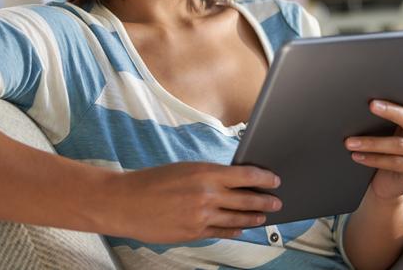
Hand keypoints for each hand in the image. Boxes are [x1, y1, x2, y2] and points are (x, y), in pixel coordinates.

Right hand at [104, 162, 281, 242]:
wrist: (125, 202)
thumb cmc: (154, 181)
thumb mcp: (186, 169)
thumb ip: (211, 176)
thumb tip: (234, 181)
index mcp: (206, 173)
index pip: (246, 176)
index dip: (265, 179)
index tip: (275, 180)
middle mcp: (207, 195)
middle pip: (246, 200)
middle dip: (265, 201)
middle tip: (277, 201)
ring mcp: (201, 216)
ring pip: (236, 219)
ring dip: (253, 218)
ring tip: (264, 216)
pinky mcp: (193, 233)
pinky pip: (220, 232)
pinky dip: (233, 230)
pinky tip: (241, 229)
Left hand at [345, 73, 402, 200]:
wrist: (389, 182)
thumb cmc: (387, 147)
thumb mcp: (391, 128)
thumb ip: (390, 114)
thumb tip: (367, 98)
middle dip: (391, 112)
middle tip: (371, 105)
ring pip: (399, 145)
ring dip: (371, 143)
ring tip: (350, 142)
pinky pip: (395, 163)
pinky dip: (373, 159)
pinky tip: (357, 156)